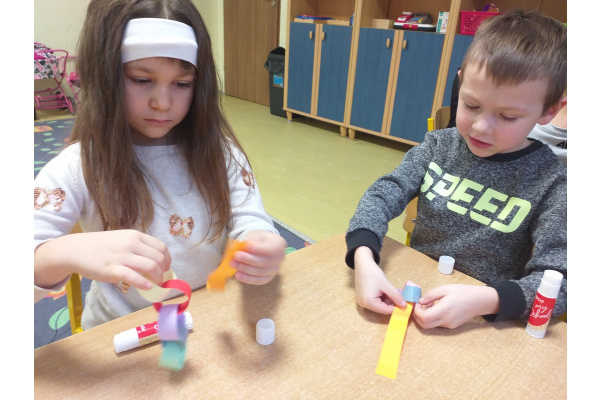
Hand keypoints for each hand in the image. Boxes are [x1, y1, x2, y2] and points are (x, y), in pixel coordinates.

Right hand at [34, 230, 170, 290]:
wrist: (76, 250)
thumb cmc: (101, 246)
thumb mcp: (123, 239)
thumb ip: (138, 247)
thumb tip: (155, 261)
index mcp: (135, 236)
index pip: (161, 247)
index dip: (167, 259)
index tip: (166, 268)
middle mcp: (131, 244)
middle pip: (159, 258)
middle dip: (164, 270)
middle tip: (161, 278)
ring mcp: (122, 257)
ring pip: (151, 267)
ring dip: (158, 278)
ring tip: (156, 284)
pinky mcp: (113, 270)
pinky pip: (134, 277)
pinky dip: (145, 284)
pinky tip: (148, 288)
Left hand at [231, 230, 286, 284]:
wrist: (264, 245)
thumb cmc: (260, 240)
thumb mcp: (257, 235)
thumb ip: (251, 240)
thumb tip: (244, 246)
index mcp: (279, 244)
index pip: (271, 249)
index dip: (258, 249)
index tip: (246, 246)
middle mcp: (280, 258)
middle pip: (264, 262)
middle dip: (248, 259)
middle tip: (236, 256)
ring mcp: (275, 269)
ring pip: (260, 272)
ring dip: (245, 269)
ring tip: (233, 264)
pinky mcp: (268, 277)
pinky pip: (258, 280)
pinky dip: (247, 279)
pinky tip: (238, 275)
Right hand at [353, 246, 405, 314]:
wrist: (363, 263)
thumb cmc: (373, 273)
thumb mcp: (386, 285)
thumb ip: (396, 296)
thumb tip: (405, 306)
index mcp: (368, 302)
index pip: (385, 310)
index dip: (396, 307)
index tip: (404, 303)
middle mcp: (364, 304)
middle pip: (382, 308)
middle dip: (391, 303)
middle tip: (398, 295)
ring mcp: (362, 302)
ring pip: (379, 305)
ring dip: (387, 300)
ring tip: (390, 290)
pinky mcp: (362, 298)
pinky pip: (375, 301)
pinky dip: (381, 298)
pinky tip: (384, 290)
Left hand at [412, 284, 499, 328]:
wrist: (479, 301)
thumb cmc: (463, 292)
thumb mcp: (445, 288)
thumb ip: (431, 295)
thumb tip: (420, 301)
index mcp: (444, 310)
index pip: (424, 317)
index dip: (416, 311)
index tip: (417, 303)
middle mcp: (446, 320)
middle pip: (425, 325)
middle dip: (418, 316)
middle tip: (419, 306)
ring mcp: (449, 325)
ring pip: (431, 325)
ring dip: (426, 317)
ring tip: (431, 304)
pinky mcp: (452, 326)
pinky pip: (438, 324)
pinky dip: (433, 318)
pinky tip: (437, 308)